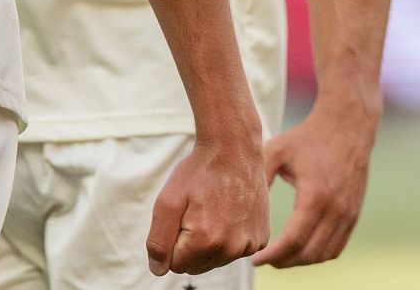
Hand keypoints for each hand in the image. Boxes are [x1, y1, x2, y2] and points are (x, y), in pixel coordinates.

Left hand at [145, 131, 267, 276]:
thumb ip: (158, 240)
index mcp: (206, 240)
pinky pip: (235, 251)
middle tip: (194, 211)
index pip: (176, 265)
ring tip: (211, 210)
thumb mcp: (167, 201)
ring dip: (208, 242)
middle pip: (196, 266)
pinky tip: (227, 213)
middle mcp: (232, 248)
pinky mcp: (261, 239)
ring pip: (215, 260)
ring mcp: (250, 245)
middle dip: (188, 245)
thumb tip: (158, 270)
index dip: (171, 241)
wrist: (234, 150)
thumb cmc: (197, 172)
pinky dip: (227, 237)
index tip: (179, 216)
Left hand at [253, 102, 376, 266]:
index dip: (273, 255)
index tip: (255, 259)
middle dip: (284, 262)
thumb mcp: (276, 151)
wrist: (347, 127)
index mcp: (315, 196)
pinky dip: (318, 254)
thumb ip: (260, 177)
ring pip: (324, 254)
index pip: (294, 240)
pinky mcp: (354, 215)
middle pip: (309, 253)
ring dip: (301, 261)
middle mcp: (336, 210)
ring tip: (278, 257)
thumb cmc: (306, 137)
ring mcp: (348, 215)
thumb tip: (242, 204)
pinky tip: (299, 249)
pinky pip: (337, 247)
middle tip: (263, 260)